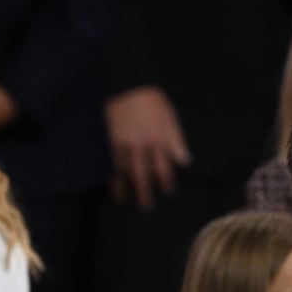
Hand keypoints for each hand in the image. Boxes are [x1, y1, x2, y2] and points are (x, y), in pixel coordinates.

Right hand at [104, 85, 189, 209]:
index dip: (165, 183)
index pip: (163, 168)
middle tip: (145, 207)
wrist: (124, 84)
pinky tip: (107, 185)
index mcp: (157, 139)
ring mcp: (121, 145)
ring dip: (124, 189)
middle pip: (143, 176)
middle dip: (144, 193)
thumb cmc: (148, 99)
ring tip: (123, 202)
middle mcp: (140, 146)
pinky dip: (107, 176)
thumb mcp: (168, 114)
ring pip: (123, 173)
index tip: (166, 193)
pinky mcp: (107, 142)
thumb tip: (185, 160)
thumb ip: (176, 138)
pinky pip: (107, 164)